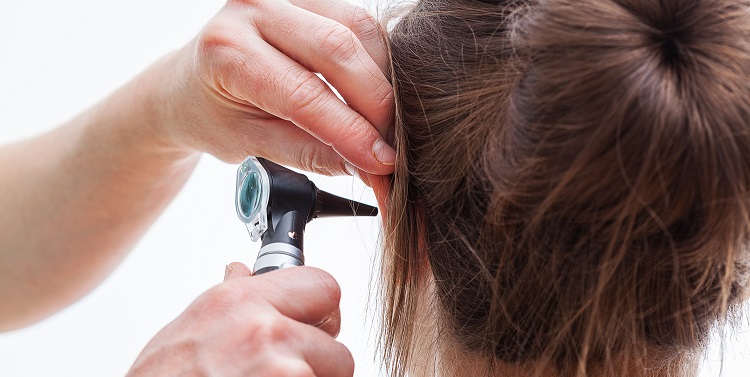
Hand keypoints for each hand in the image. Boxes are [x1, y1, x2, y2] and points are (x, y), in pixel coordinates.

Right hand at [127, 263, 352, 375]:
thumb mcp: (188, 331)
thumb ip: (229, 299)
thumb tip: (242, 272)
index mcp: (239, 303)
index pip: (323, 285)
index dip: (320, 309)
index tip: (312, 323)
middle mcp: (265, 332)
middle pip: (336, 338)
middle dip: (320, 356)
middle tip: (287, 369)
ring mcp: (283, 372)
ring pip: (334, 374)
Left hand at [154, 0, 394, 175]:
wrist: (191, 86)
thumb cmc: (214, 116)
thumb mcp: (252, 145)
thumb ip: (310, 154)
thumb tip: (368, 166)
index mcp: (228, 50)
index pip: (304, 93)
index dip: (351, 131)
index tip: (383, 164)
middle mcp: (255, 8)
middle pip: (338, 50)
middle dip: (377, 104)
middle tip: (394, 147)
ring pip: (358, 31)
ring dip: (382, 81)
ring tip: (386, 125)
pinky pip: (359, 24)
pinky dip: (376, 62)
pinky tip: (376, 95)